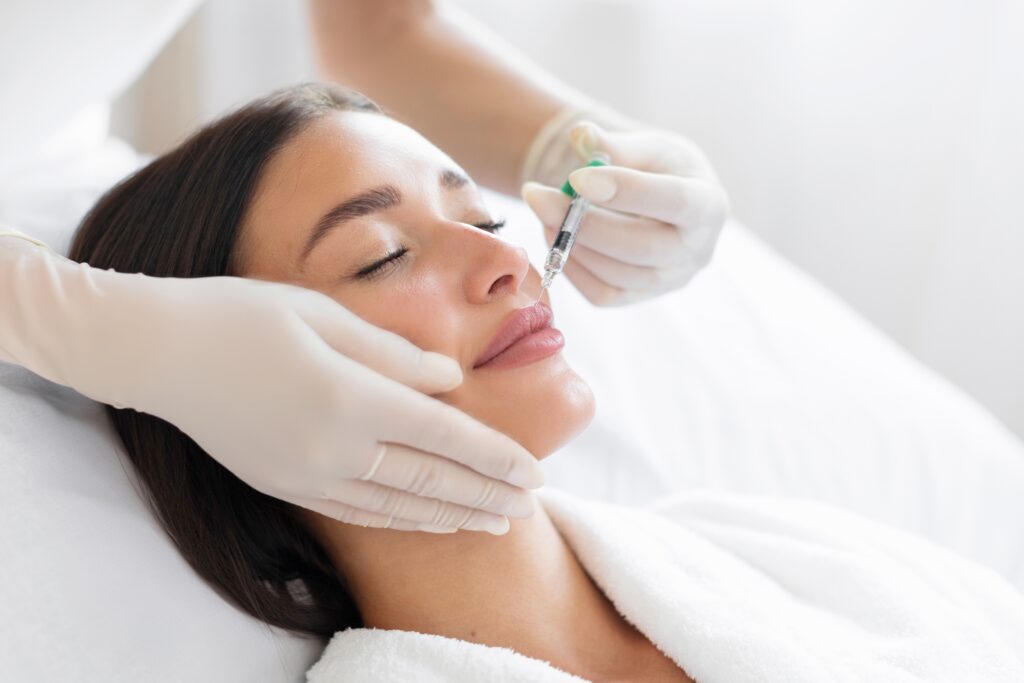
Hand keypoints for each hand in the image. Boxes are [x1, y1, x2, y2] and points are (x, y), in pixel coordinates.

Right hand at [0, 235, 542, 533]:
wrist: (159, 353)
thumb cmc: (241, 314)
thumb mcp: (323, 314)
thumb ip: (394, 353)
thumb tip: (451, 380)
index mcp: (350, 397)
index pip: (445, 436)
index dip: (496, 458)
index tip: (536, 473)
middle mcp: (333, 447)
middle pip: (431, 480)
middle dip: (487, 495)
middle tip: (531, 505)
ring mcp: (307, 474)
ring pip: (399, 506)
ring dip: (453, 516)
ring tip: (495, 523)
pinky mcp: (285, 484)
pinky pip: (358, 512)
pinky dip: (402, 520)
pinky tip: (429, 521)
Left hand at [522, 121, 728, 305]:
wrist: (662, 201)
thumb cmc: (658, 168)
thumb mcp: (645, 147)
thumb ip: (614, 144)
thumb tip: (580, 135)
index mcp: (709, 205)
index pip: (673, 201)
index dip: (625, 190)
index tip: (577, 177)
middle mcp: (697, 251)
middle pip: (640, 247)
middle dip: (583, 223)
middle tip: (537, 196)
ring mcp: (669, 281)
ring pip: (616, 273)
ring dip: (571, 243)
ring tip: (544, 210)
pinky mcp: (640, 298)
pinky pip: (602, 294)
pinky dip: (572, 266)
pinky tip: (554, 236)